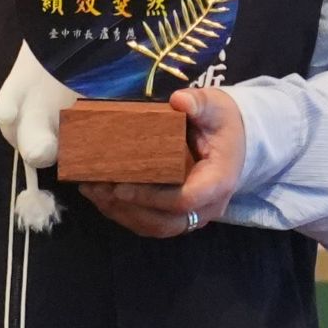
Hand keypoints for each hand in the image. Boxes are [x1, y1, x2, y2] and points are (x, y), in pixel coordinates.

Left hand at [90, 86, 248, 238]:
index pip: (185, 200)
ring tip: (92, 191)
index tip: (120, 187)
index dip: (151, 198)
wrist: (235, 139)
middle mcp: (208, 206)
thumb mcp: (216, 108)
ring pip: (155, 227)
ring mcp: (193, 214)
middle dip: (128, 208)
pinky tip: (100, 196)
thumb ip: (200, 103)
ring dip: (121, 213)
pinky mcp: (178, 214)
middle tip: (98, 188)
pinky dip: (123, 213)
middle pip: (166, 222)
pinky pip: (150, 223)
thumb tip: (179, 100)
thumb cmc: (222, 123)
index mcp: (219, 181)